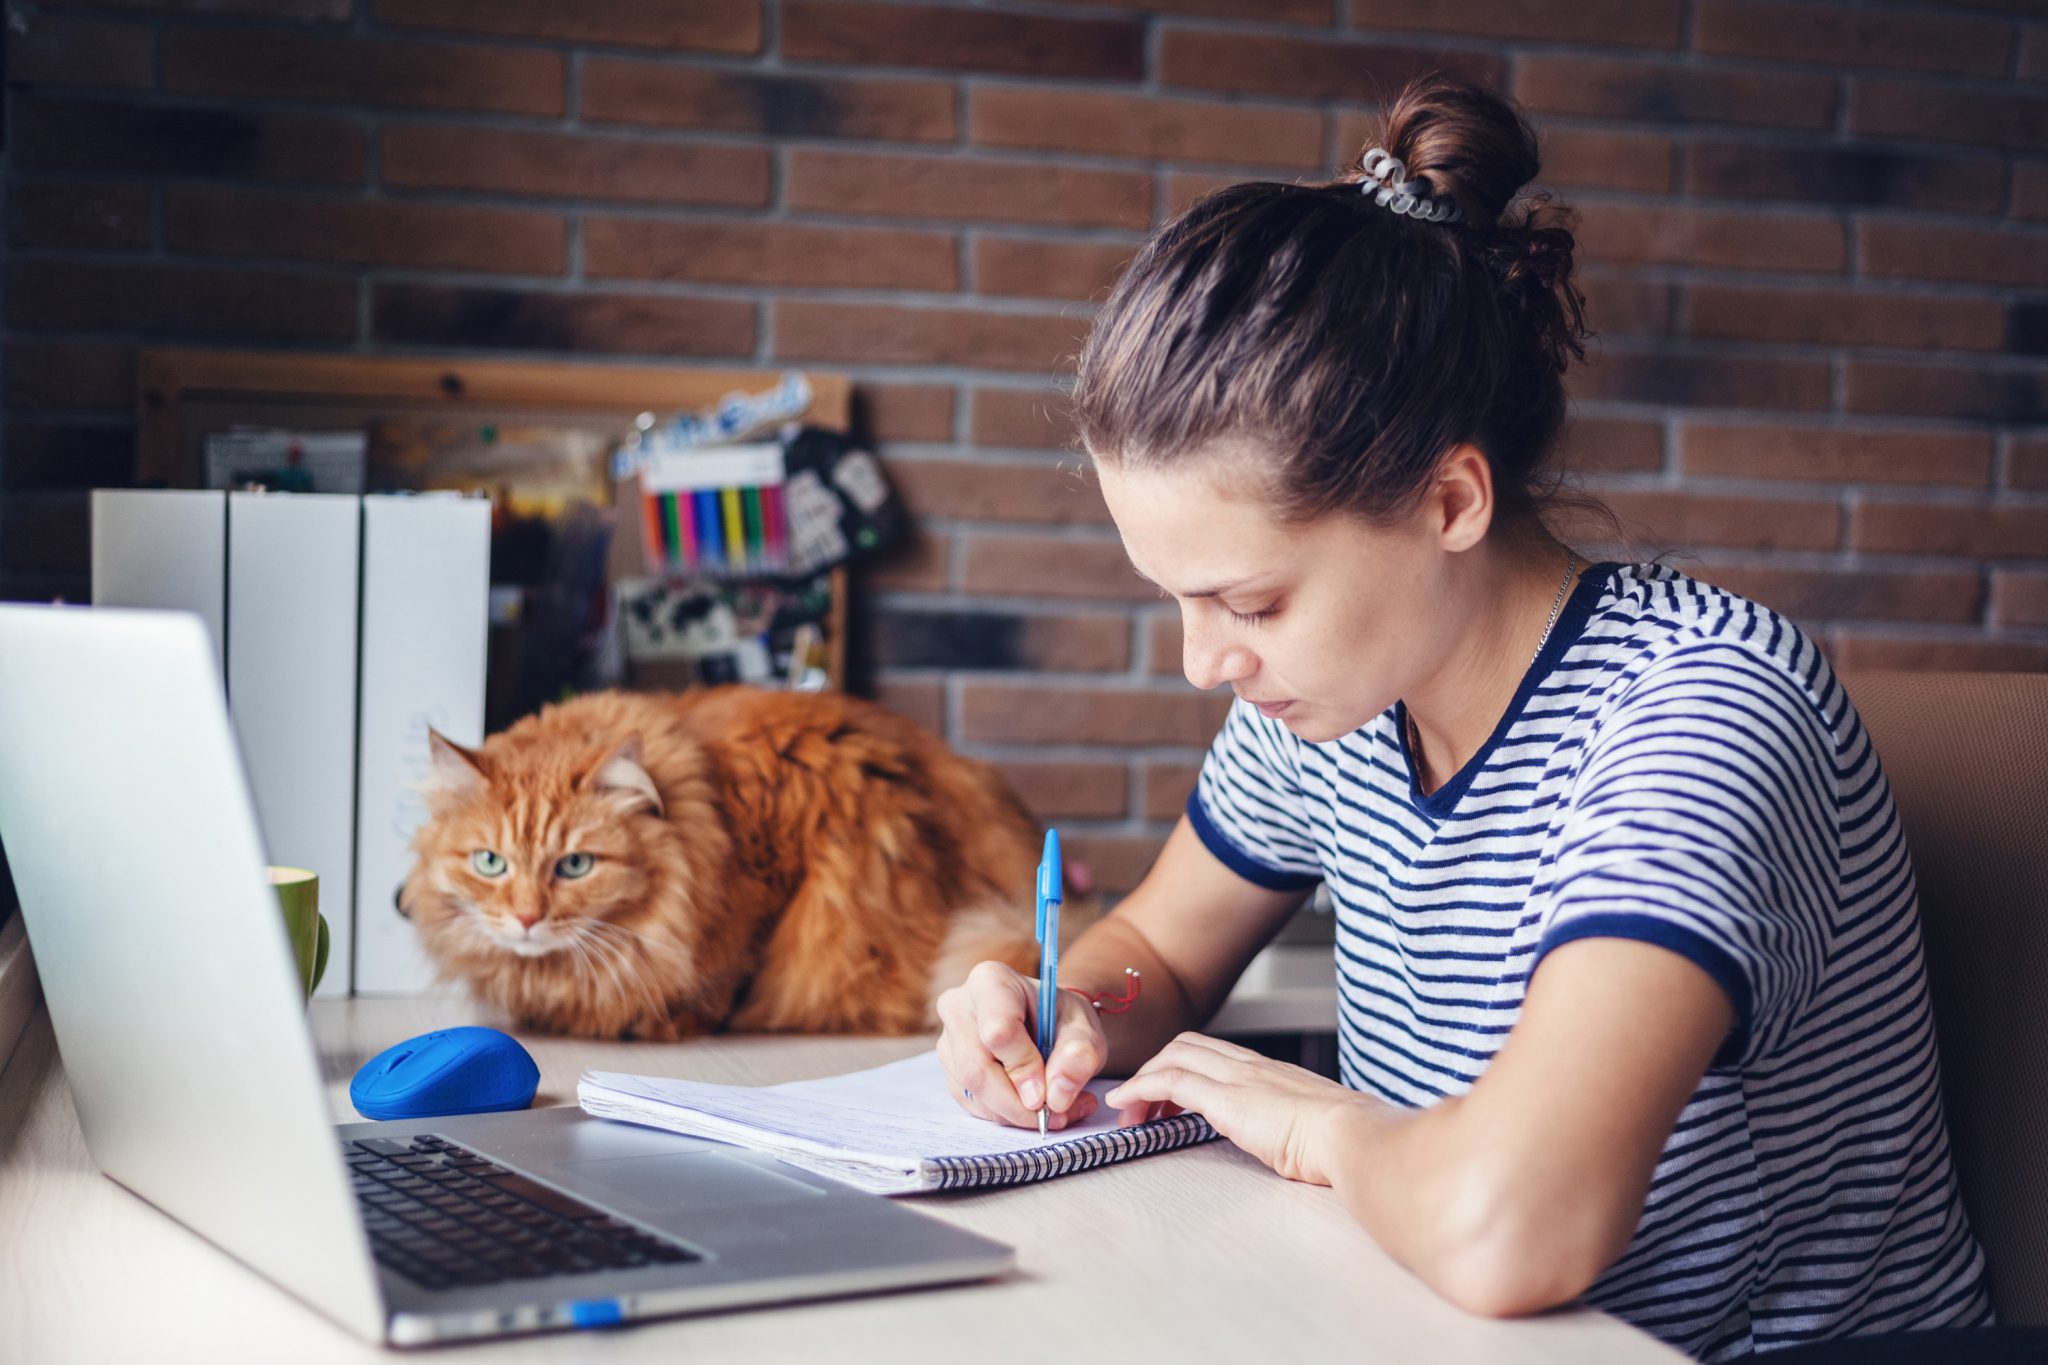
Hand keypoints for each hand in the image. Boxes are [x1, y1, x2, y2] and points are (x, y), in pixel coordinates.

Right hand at [935, 960, 1104, 1130]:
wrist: (1049, 1025)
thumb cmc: (1063, 1020)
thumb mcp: (1085, 1031)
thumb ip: (1078, 1057)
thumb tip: (1055, 1096)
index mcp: (991, 981)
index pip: (997, 1030)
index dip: (1023, 1068)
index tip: (1049, 1094)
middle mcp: (959, 1007)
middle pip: (976, 1068)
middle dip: (1017, 1104)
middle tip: (1056, 1116)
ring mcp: (949, 1040)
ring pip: (972, 1091)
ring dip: (1015, 1113)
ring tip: (1057, 1110)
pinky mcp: (950, 1070)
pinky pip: (972, 1104)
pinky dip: (1005, 1116)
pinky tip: (1033, 1108)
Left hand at [1104, 1032, 1369, 1185]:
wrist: (1352, 1136)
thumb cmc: (1343, 1140)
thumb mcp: (1313, 1126)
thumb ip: (1295, 1124)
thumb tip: (1296, 1142)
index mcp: (1271, 1073)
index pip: (1214, 1052)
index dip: (1183, 1065)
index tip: (1168, 1096)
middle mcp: (1250, 1066)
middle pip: (1187, 1045)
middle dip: (1157, 1069)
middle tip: (1143, 1106)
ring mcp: (1237, 1077)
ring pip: (1173, 1056)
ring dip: (1144, 1080)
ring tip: (1131, 1112)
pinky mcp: (1224, 1098)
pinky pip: (1170, 1081)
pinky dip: (1140, 1088)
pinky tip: (1127, 1105)